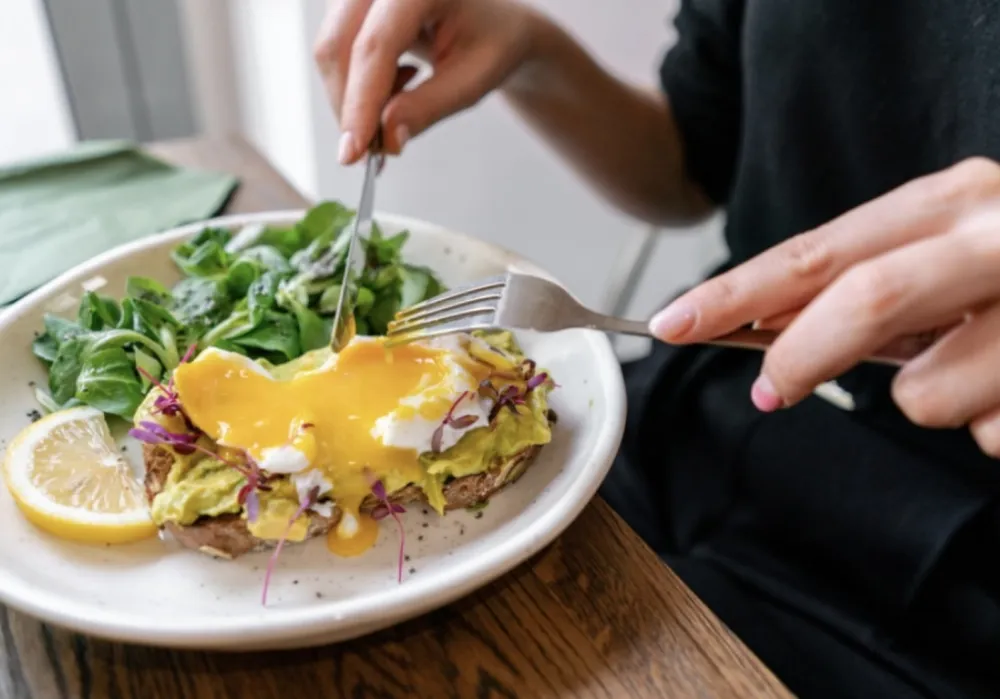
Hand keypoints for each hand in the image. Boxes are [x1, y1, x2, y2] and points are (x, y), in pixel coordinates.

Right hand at [314, 0, 539, 163]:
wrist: (499, 23)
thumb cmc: (495, 41)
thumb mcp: (473, 80)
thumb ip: (428, 107)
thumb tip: (386, 139)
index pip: (374, 46)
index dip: (360, 103)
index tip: (353, 154)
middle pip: (337, 45)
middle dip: (350, 107)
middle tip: (373, 152)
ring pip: (330, 50)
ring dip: (354, 98)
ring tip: (402, 106)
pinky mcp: (352, 4)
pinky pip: (336, 50)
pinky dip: (357, 84)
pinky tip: (398, 83)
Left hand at [648, 157, 999, 454]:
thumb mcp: (942, 257)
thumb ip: (867, 286)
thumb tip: (767, 325)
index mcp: (949, 202)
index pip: (817, 251)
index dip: (737, 292)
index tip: (673, 322)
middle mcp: (996, 235)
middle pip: (866, 300)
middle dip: (803, 357)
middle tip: (771, 388)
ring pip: (930, 391)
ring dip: (931, 400)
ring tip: (976, 372)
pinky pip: (993, 433)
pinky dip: (992, 427)